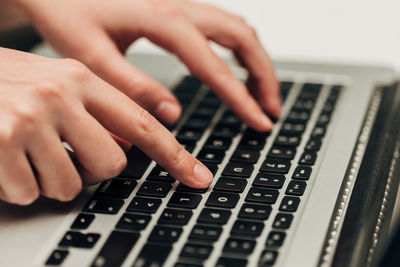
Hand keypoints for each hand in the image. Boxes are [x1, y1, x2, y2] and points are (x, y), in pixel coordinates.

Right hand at [0, 48, 211, 204]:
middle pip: (112, 166)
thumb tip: (127, 148)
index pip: (143, 124)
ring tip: (27, 151)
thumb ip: (97, 114)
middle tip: (63, 153)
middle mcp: (60, 95)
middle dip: (91, 170)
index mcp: (81, 78)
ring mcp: (29, 119)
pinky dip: (19, 186)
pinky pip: (31, 193)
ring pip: (72, 186)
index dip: (175, 156)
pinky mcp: (1, 144)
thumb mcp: (57, 85)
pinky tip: (5, 159)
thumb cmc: (6, 84)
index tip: (198, 178)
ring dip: (52, 179)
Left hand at [15, 0, 280, 129]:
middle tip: (271, 111)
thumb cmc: (67, 15)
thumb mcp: (93, 58)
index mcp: (164, 19)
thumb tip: (173, 114)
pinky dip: (241, 50)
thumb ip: (134, 87)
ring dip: (257, 62)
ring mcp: (183, 2)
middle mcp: (182, 5)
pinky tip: (238, 68)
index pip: (216, 65)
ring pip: (238, 28)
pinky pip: (223, 25)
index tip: (260, 122)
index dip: (242, 98)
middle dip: (264, 77)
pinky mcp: (179, 6)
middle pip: (243, 38)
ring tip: (263, 95)